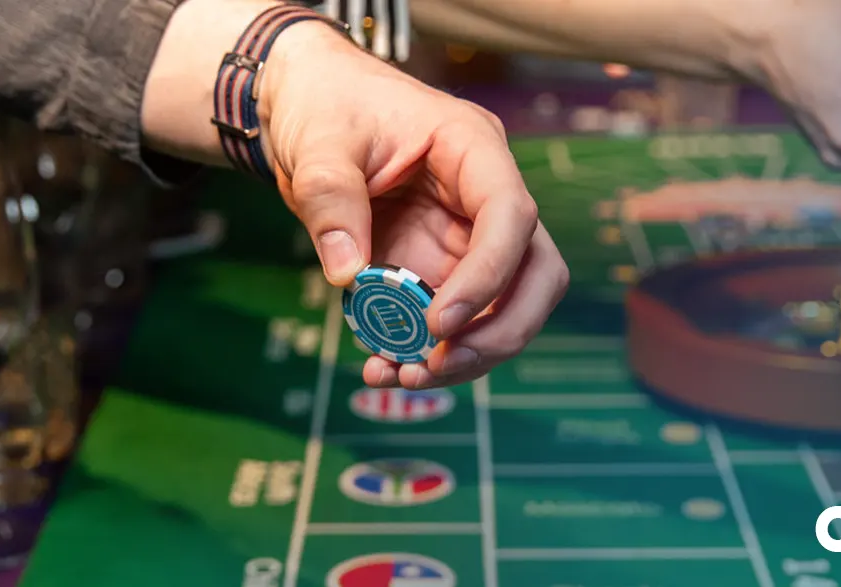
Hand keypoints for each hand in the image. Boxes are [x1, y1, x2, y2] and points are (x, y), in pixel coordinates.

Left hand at [261, 25, 568, 389]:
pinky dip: (427, 353)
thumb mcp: (317, 144)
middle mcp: (482, 198)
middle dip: (498, 331)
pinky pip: (452, 322)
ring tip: (399, 377)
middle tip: (436, 366)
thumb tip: (348, 276)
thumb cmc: (324, 105)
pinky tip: (384, 369)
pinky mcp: (438, 267)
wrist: (305, 106)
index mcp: (472, 149)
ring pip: (502, 308)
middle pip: (535, 273)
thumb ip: (330, 201)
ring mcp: (465, 237)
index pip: (511, 216)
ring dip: (464, 356)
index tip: (439, 323)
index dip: (489, 275)